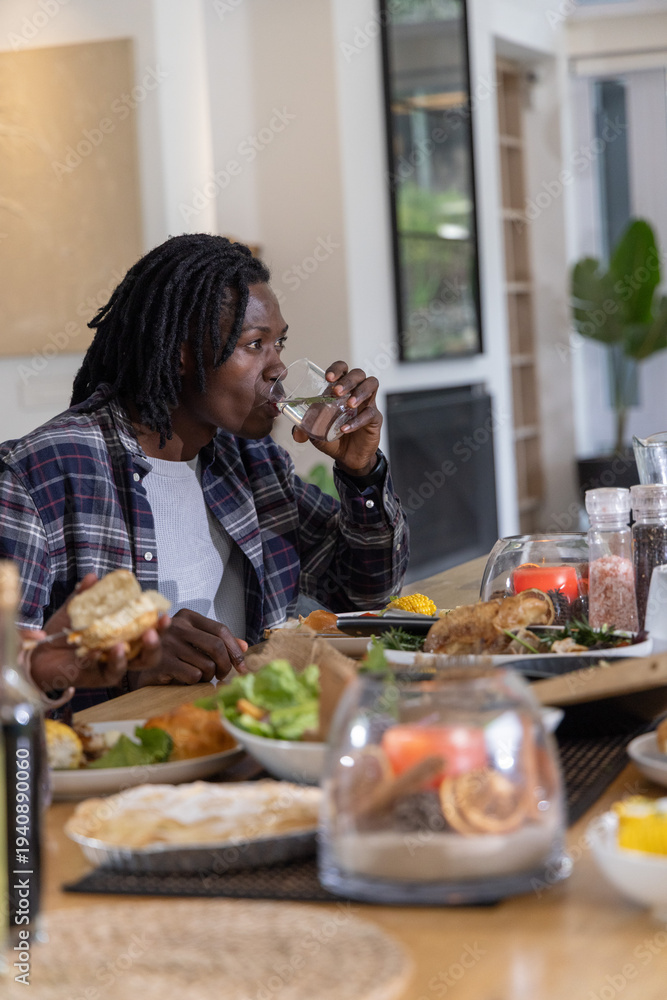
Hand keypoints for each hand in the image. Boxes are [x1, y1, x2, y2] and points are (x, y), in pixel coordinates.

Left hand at [22, 574, 169, 695]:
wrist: (39, 652)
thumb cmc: (63, 633)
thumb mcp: (75, 610)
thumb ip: (85, 594)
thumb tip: (93, 576)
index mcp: (124, 635)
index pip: (148, 632)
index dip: (160, 626)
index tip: (164, 614)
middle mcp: (122, 653)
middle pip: (149, 655)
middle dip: (155, 644)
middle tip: (152, 632)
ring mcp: (109, 667)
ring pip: (129, 667)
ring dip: (127, 656)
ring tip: (122, 644)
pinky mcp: (95, 678)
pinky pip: (101, 672)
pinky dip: (97, 659)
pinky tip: (93, 651)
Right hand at [127, 608, 247, 688]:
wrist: (136, 665)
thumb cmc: (170, 652)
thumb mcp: (193, 641)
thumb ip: (217, 641)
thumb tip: (245, 646)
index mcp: (187, 617)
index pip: (221, 630)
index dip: (235, 650)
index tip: (242, 666)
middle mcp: (177, 626)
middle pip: (216, 647)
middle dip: (226, 665)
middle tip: (223, 675)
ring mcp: (168, 644)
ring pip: (207, 665)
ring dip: (209, 677)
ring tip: (200, 677)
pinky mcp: (162, 662)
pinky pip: (193, 675)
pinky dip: (195, 682)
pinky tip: (186, 680)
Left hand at [292, 362, 381, 475]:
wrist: (347, 456)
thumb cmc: (333, 437)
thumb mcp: (315, 432)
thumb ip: (304, 430)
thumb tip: (296, 433)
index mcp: (341, 390)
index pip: (343, 369)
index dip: (337, 369)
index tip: (328, 377)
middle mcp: (355, 392)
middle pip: (358, 374)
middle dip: (348, 380)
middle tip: (337, 392)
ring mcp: (367, 403)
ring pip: (372, 384)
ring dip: (360, 392)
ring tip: (349, 404)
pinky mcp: (375, 418)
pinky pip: (371, 413)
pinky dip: (358, 420)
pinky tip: (345, 429)